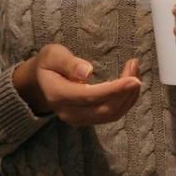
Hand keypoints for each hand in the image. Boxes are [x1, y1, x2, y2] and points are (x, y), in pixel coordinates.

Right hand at [11, 44, 141, 125]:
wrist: (39, 83)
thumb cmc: (48, 64)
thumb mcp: (52, 56)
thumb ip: (68, 63)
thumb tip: (88, 72)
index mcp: (58, 95)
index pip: (89, 96)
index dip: (113, 90)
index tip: (133, 79)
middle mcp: (68, 113)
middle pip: (104, 109)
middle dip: (125, 91)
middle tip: (135, 66)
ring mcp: (78, 120)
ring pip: (111, 114)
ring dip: (128, 96)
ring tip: (135, 71)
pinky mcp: (88, 120)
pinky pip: (111, 115)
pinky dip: (125, 101)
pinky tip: (130, 84)